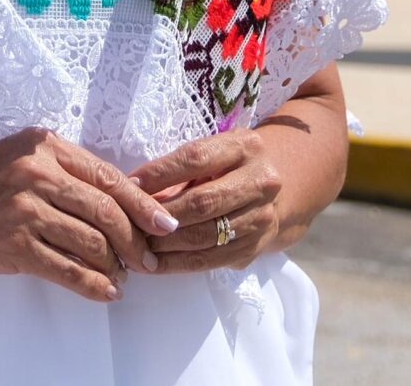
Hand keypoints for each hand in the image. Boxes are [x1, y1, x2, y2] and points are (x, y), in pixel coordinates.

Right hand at [0, 128, 181, 302]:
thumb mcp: (24, 156)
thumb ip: (67, 171)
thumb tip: (120, 202)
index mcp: (46, 146)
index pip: (108, 177)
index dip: (143, 205)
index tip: (165, 224)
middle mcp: (37, 174)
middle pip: (106, 212)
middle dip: (136, 241)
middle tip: (149, 260)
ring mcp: (24, 212)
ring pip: (91, 243)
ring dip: (115, 265)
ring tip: (122, 275)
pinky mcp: (14, 246)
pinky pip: (67, 270)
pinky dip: (93, 285)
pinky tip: (105, 291)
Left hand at [129, 130, 284, 272]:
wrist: (281, 188)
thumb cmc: (230, 166)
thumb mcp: (212, 154)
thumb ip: (178, 172)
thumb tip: (134, 193)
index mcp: (245, 147)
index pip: (196, 159)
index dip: (160, 173)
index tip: (129, 185)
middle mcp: (260, 182)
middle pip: (202, 202)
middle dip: (161, 215)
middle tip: (129, 223)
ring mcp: (262, 218)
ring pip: (205, 236)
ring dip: (166, 244)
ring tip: (137, 246)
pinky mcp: (255, 247)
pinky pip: (211, 260)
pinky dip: (178, 264)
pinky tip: (155, 263)